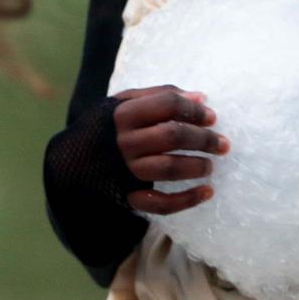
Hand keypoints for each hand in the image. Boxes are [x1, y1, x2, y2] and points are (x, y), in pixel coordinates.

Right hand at [111, 85, 227, 214]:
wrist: (75, 161)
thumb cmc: (111, 126)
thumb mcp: (126, 102)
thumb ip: (161, 96)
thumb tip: (201, 97)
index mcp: (124, 114)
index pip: (168, 104)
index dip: (195, 110)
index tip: (212, 117)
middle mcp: (125, 141)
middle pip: (172, 136)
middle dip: (204, 139)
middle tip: (223, 144)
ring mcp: (126, 170)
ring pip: (168, 168)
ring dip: (197, 167)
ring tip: (211, 166)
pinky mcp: (129, 195)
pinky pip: (161, 203)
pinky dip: (187, 200)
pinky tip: (207, 192)